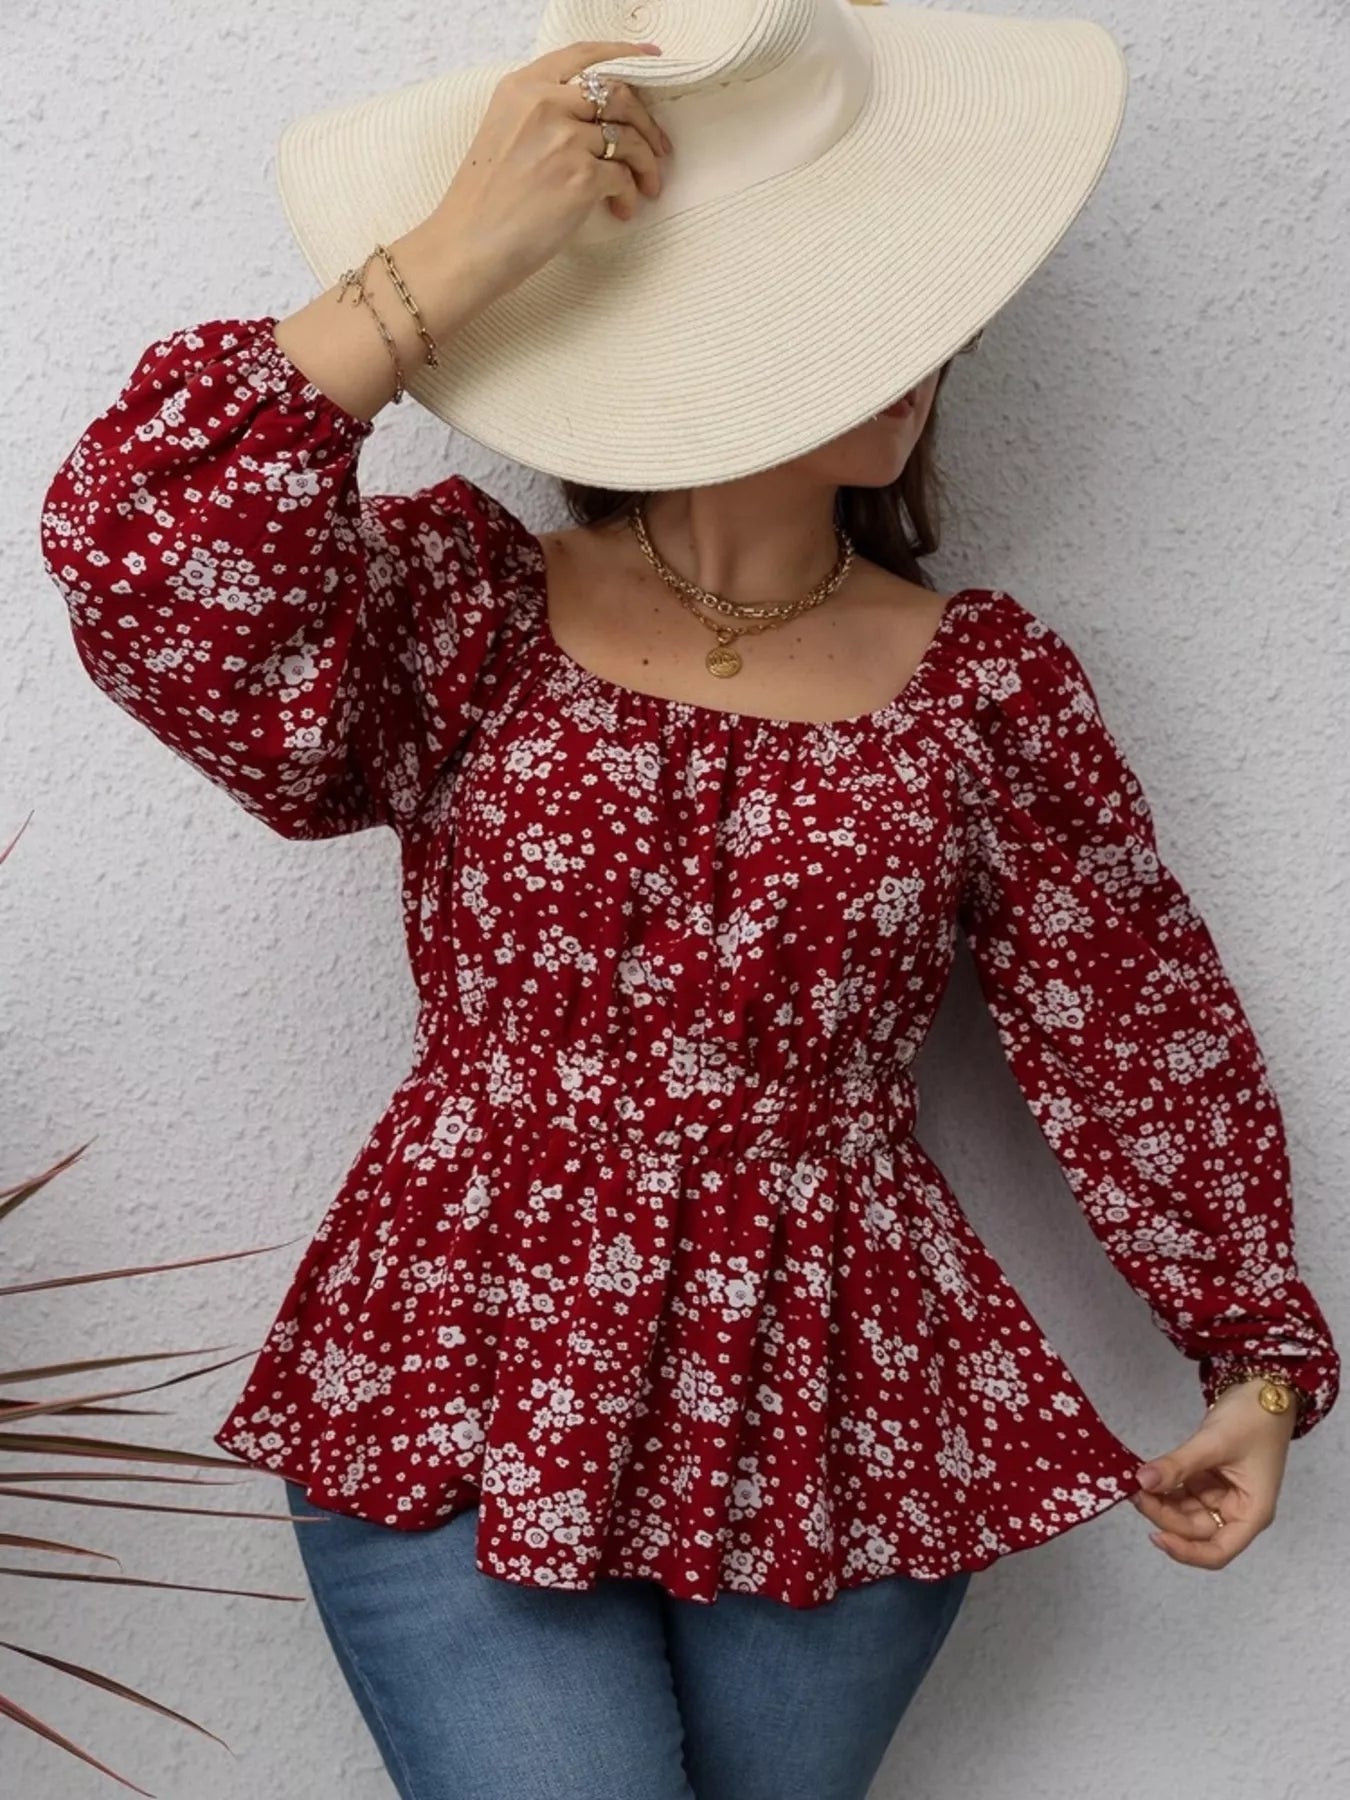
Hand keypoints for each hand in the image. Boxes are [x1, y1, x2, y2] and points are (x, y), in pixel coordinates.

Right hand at [426, 38, 671, 304]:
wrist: (468, 245)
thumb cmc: (484, 200)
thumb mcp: (504, 132)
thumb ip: (544, 113)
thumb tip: (594, 118)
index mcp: (523, 86)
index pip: (585, 56)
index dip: (625, 54)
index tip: (652, 60)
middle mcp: (545, 104)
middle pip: (618, 94)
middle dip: (647, 122)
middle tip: (658, 147)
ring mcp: (564, 140)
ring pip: (628, 138)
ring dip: (646, 164)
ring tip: (647, 187)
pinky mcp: (580, 179)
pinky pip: (623, 178)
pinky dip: (630, 195)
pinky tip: (621, 211)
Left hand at [1129, 1377, 1296, 1568]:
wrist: (1264, 1389)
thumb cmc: (1253, 1419)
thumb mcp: (1214, 1442)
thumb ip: (1178, 1465)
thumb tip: (1142, 1481)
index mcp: (1251, 1513)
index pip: (1218, 1551)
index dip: (1187, 1552)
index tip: (1157, 1536)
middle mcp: (1236, 1511)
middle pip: (1195, 1531)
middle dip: (1165, 1516)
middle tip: (1136, 1493)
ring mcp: (1221, 1495)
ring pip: (1185, 1513)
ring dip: (1161, 1503)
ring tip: (1136, 1484)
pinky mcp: (1208, 1480)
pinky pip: (1183, 1493)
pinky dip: (1165, 1488)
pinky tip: (1148, 1478)